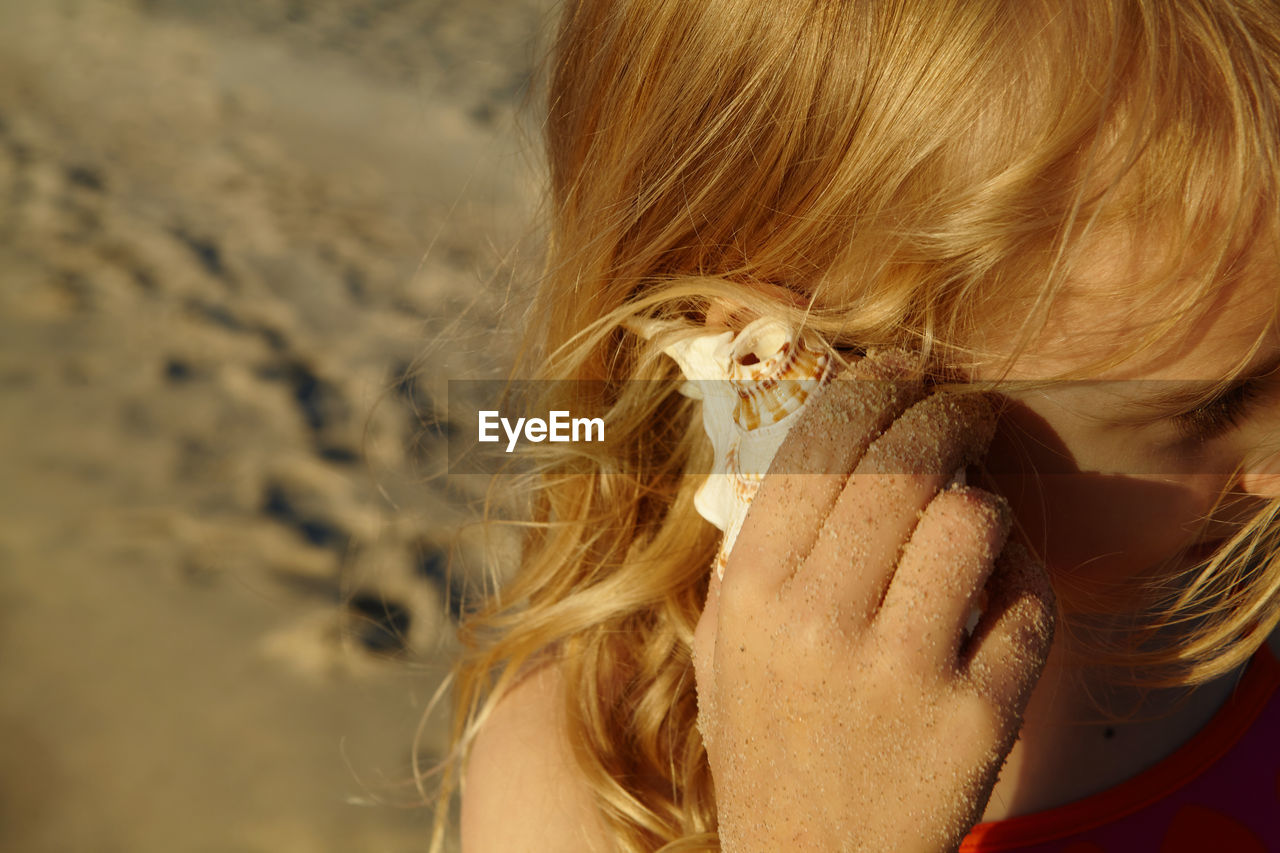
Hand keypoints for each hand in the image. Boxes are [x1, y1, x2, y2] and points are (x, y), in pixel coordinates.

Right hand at [691, 350, 1054, 851]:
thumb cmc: (768, 745)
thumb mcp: (725, 648)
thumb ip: (752, 552)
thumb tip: (807, 445)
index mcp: (753, 594)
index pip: (819, 444)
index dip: (871, 388)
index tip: (900, 372)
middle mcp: (821, 624)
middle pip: (902, 463)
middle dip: (942, 410)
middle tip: (960, 404)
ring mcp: (902, 672)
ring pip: (969, 518)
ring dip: (981, 494)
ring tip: (974, 500)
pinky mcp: (976, 717)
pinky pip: (1026, 601)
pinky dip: (1023, 575)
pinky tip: (1002, 580)